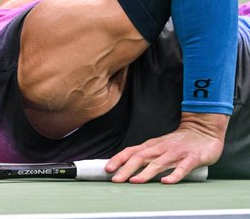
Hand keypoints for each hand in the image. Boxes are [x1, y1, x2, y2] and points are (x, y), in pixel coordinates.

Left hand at [106, 112, 228, 183]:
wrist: (203, 130)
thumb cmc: (178, 142)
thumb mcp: (158, 146)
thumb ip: (145, 155)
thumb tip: (126, 167)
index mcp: (151, 146)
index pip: (131, 151)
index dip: (118, 160)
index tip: (107, 169)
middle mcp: (161, 148)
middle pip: (140, 158)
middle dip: (126, 169)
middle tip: (115, 179)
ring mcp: (176, 153)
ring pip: (158, 163)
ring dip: (145, 173)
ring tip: (134, 181)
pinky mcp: (192, 158)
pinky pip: (182, 167)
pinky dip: (174, 175)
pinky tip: (166, 182)